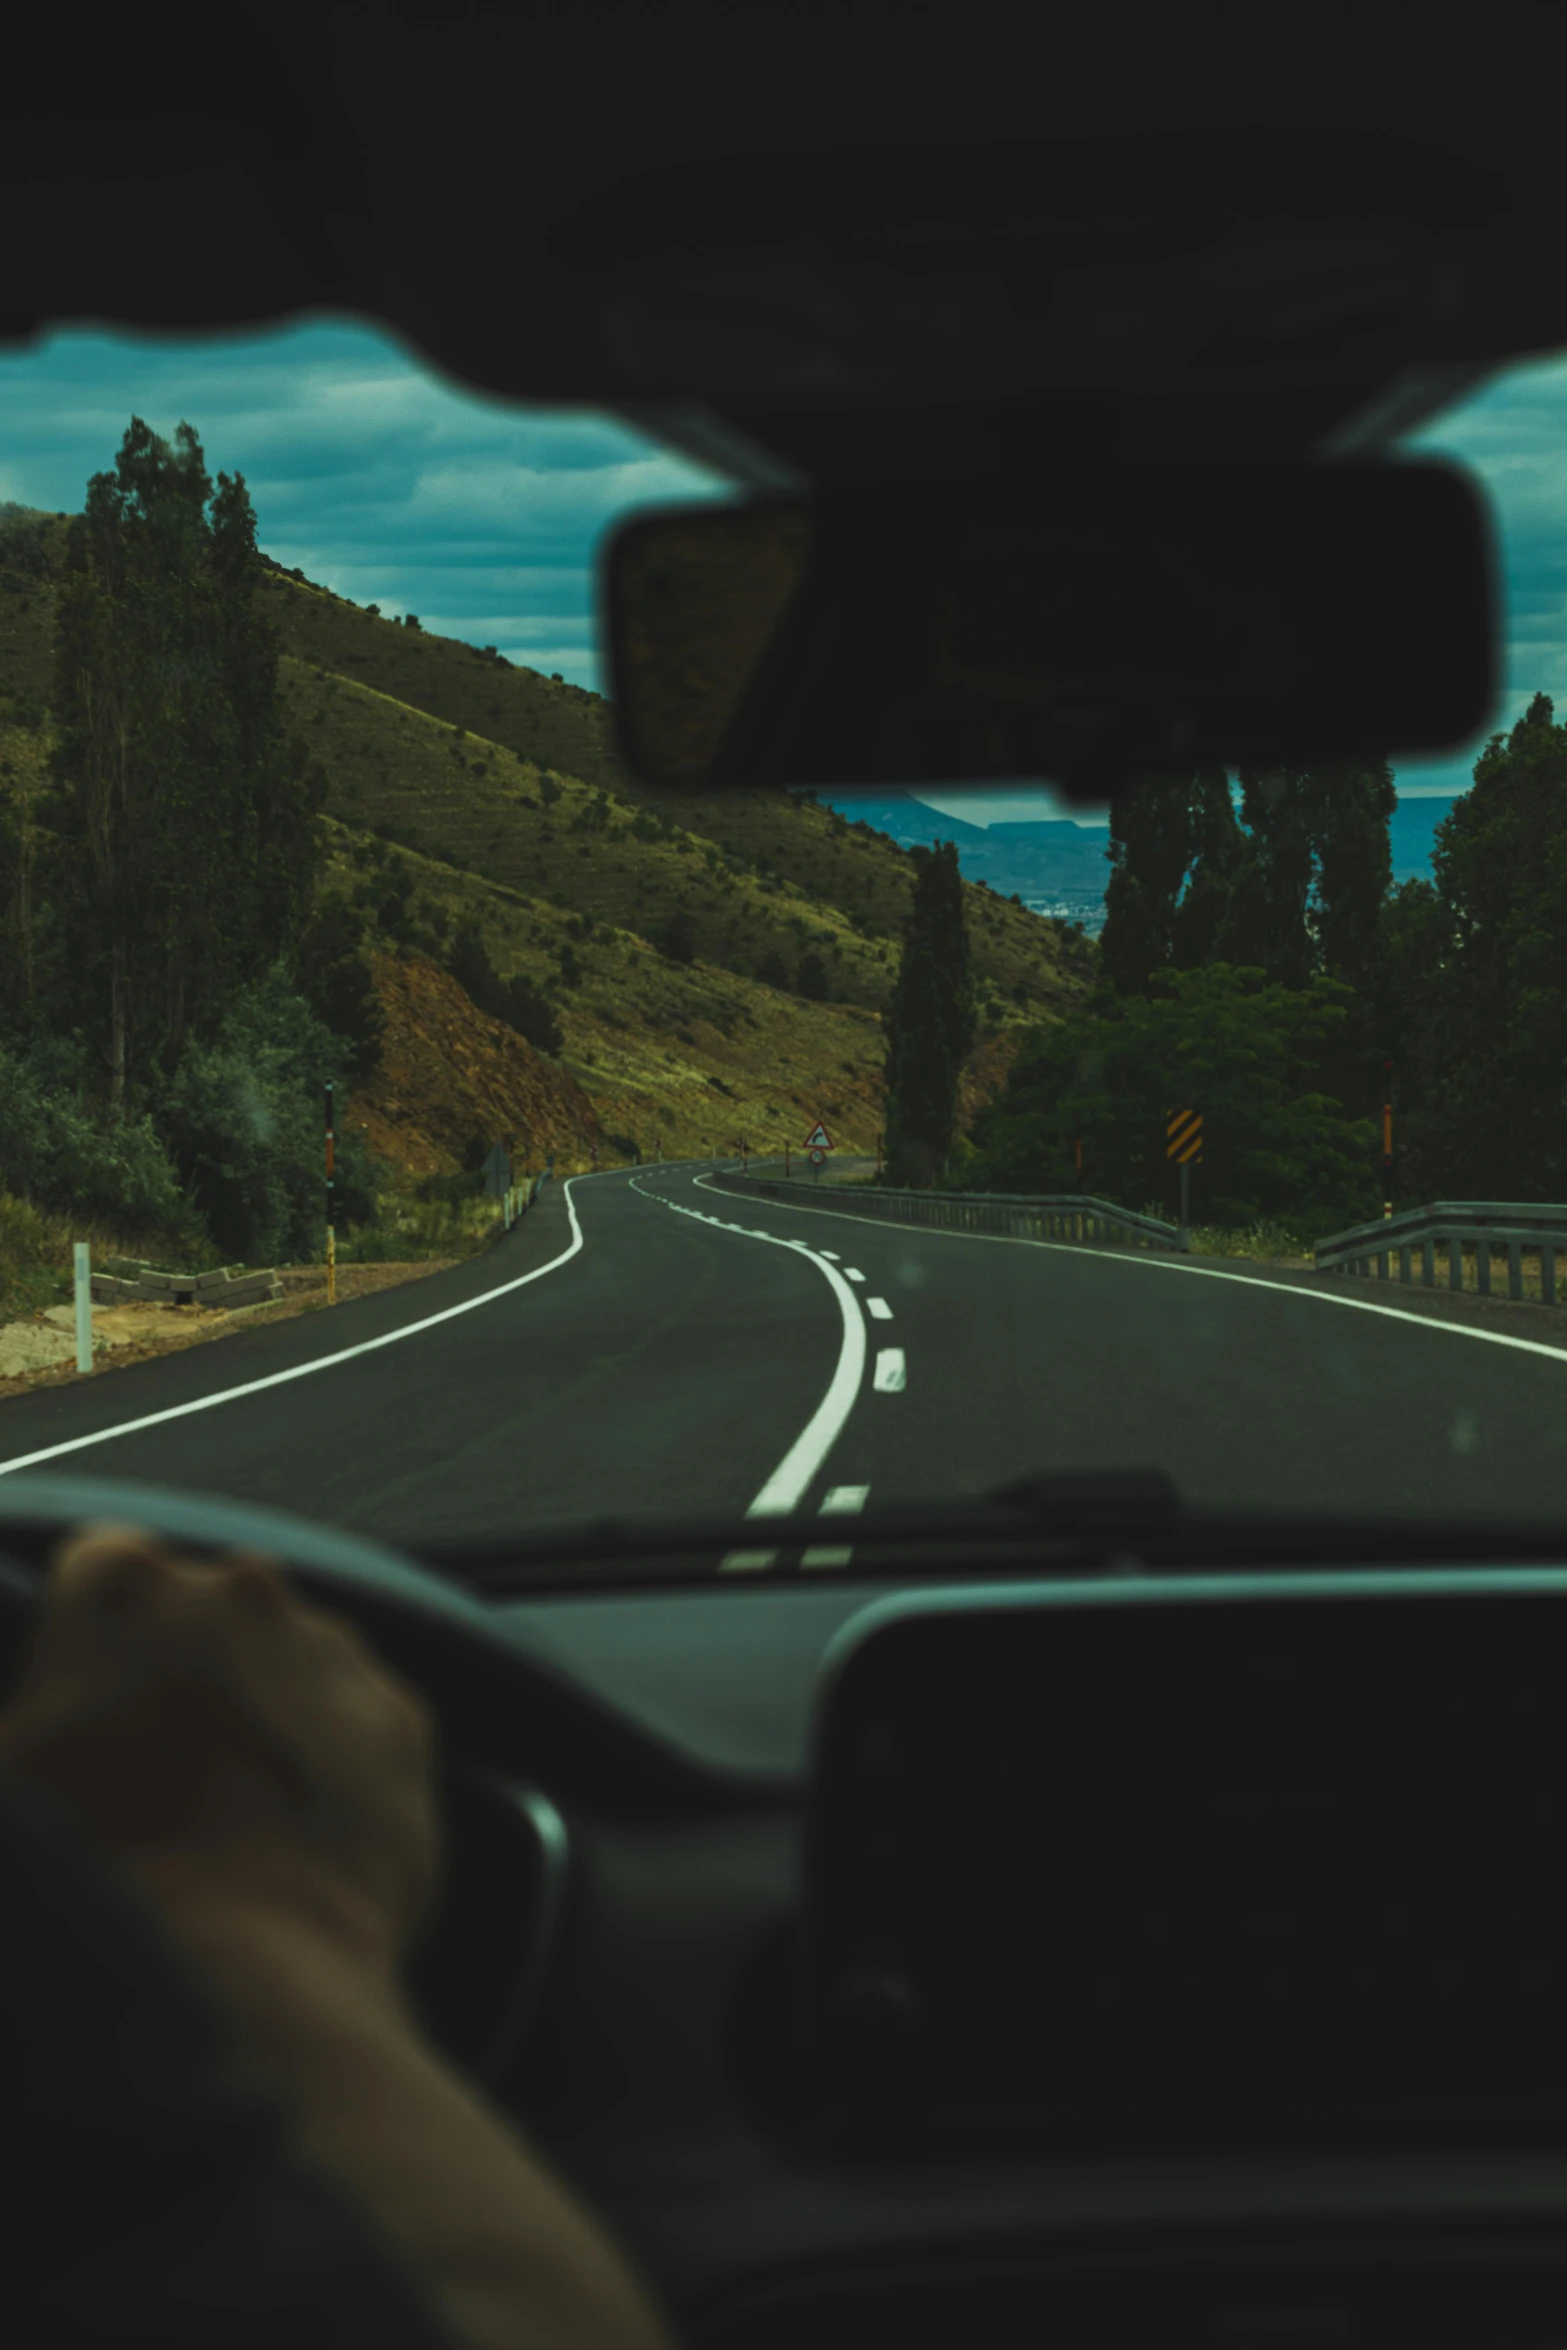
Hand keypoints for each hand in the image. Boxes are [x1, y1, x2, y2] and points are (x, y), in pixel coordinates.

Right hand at [0, 1522, 442, 1983]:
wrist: (241, 1966)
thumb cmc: (97, 1873)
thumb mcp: (10, 1779)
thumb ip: (28, 1724)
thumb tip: (34, 1741)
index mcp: (127, 1588)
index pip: (105, 1565)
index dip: (97, 1629)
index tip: (95, 1683)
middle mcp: (241, 1592)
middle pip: (209, 1610)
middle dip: (192, 1667)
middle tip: (166, 1767)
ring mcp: (331, 1650)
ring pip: (294, 1660)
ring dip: (271, 1710)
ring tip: (236, 1813)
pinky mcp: (400, 1716)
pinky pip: (362, 1722)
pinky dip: (339, 1763)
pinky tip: (300, 1832)